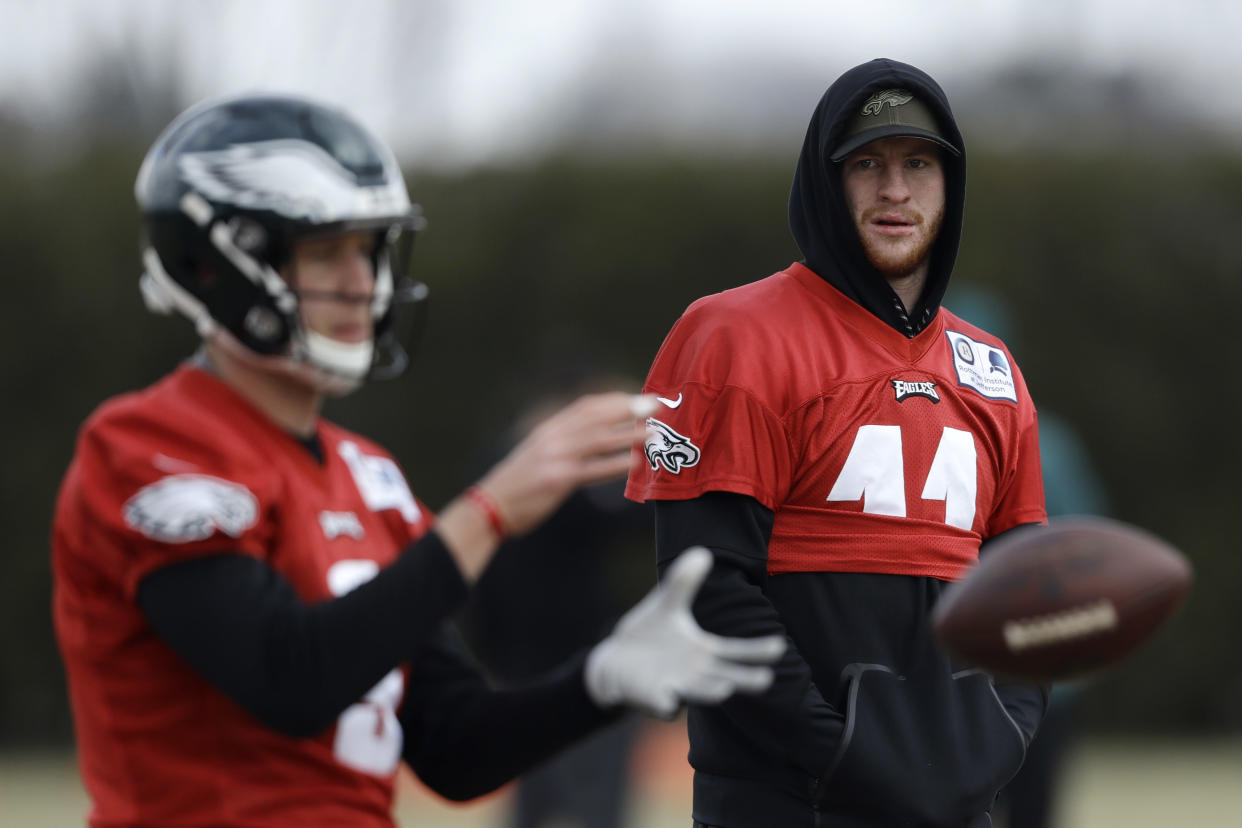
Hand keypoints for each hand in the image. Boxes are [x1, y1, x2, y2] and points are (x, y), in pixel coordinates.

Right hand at [475, 391, 655, 536]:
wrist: (490, 506)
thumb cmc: (517, 482)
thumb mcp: (537, 452)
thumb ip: (562, 441)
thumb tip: (592, 435)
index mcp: (549, 429)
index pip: (585, 406)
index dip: (614, 400)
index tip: (637, 397)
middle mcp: (553, 437)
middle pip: (595, 416)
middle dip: (628, 409)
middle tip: (656, 405)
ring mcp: (555, 457)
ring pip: (598, 439)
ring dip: (628, 434)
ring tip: (653, 434)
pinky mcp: (557, 480)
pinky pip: (592, 469)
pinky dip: (615, 464)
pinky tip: (634, 462)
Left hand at [584, 547, 785, 717]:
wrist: (615, 661)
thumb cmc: (648, 635)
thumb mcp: (666, 605)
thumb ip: (683, 582)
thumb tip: (703, 552)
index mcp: (703, 651)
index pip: (735, 651)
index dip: (757, 650)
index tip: (779, 645)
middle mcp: (696, 673)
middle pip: (726, 676)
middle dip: (745, 679)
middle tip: (766, 678)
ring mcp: (677, 687)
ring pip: (699, 693)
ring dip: (711, 692)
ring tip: (725, 689)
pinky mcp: (654, 697)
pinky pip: (663, 704)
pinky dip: (667, 704)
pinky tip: (670, 702)